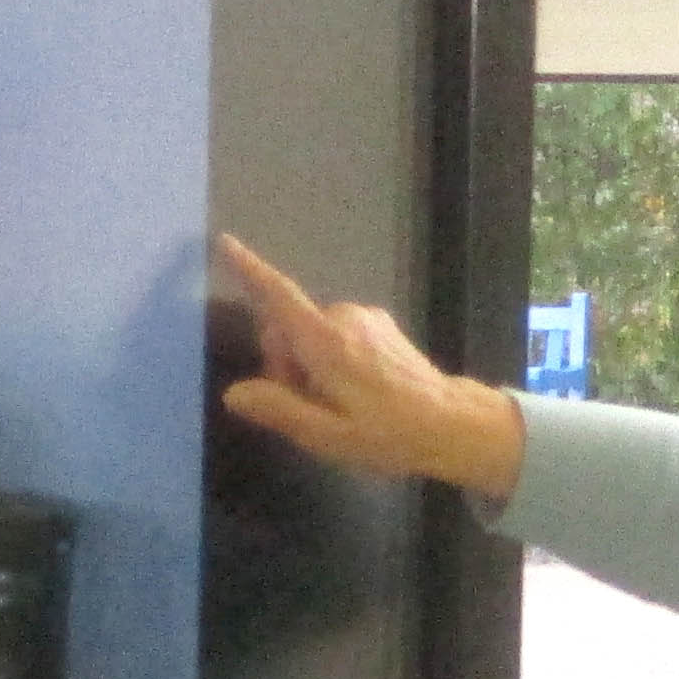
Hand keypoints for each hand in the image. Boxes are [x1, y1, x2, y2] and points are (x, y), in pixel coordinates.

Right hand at [215, 234, 526, 499]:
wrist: (452, 423)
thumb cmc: (389, 434)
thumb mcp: (328, 436)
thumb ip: (280, 410)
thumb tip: (235, 393)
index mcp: (325, 341)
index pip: (279, 296)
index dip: (250, 270)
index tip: (225, 242)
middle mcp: (344, 317)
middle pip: (289, 326)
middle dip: (284, 361)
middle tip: (307, 407)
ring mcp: (366, 317)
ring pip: (312, 332)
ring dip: (308, 363)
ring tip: (334, 405)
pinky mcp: (381, 324)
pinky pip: (337, 333)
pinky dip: (331, 356)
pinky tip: (354, 391)